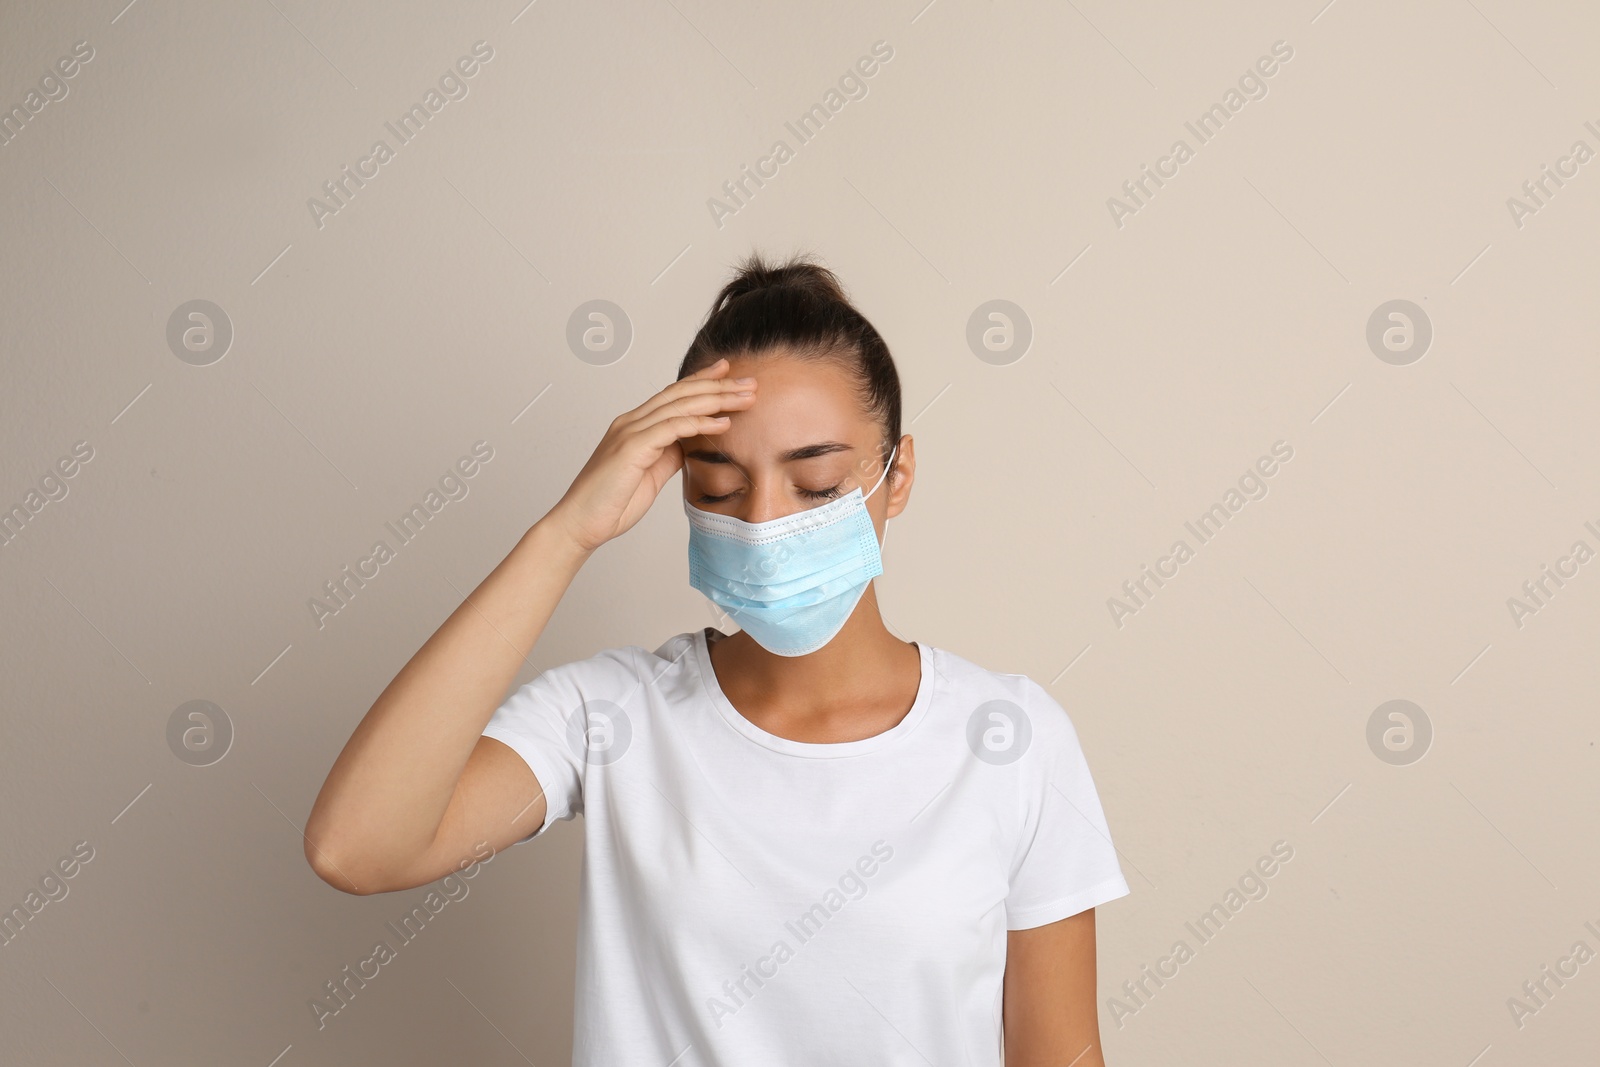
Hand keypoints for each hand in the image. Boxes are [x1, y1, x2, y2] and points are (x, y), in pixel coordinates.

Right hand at [546, 357, 755, 552]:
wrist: (581, 523)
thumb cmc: (612, 503)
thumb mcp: (651, 473)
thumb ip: (669, 454)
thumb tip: (691, 443)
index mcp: (635, 426)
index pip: (674, 395)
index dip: (702, 381)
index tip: (728, 373)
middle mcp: (631, 422)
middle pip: (681, 393)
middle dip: (718, 385)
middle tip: (749, 381)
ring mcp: (630, 432)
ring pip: (680, 405)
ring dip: (716, 398)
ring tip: (745, 397)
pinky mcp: (632, 448)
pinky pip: (672, 428)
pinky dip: (700, 423)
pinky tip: (723, 422)